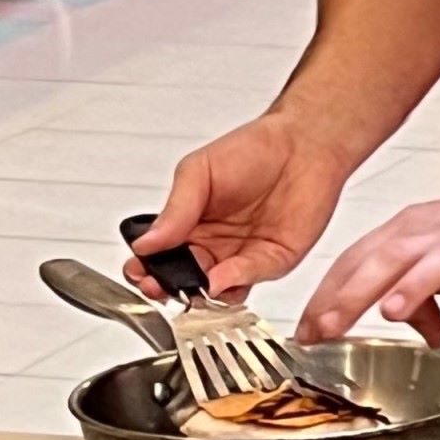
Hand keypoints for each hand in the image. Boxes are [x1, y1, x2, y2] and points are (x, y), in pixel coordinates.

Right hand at [128, 115, 356, 300]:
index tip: (137, 270)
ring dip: (199, 295)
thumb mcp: (198, 173)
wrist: (302, 143)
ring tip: (187, 288)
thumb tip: (144, 243)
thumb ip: (174, 210)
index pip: (160, 257)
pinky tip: (218, 279)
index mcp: (189, 226)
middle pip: (183, 280)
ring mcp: (242, 257)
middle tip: (156, 287)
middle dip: (167, 288)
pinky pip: (248, 280)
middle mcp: (214, 247)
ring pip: (215, 290)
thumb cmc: (251, 150)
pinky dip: (231, 284)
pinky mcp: (272, 261)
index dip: (146, 268)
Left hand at [301, 170, 439, 343]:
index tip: (305, 330)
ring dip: (411, 290)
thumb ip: (416, 289)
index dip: (326, 294)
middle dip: (351, 295)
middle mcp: (436, 236)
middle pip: (385, 261)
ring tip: (389, 313)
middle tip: (326, 328)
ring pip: (434, 268)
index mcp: (412, 229)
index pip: (356, 259)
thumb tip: (412, 330)